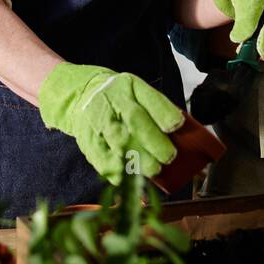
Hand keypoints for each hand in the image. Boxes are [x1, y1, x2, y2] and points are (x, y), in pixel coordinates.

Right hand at [38, 63, 182, 182]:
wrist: (82, 94)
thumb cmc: (119, 98)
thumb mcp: (138, 92)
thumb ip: (157, 110)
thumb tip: (180, 136)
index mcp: (130, 86)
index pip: (150, 99)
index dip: (164, 114)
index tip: (176, 126)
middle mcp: (112, 100)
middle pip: (135, 121)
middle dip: (154, 142)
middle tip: (168, 157)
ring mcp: (98, 120)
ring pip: (119, 142)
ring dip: (139, 160)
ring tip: (153, 170)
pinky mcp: (88, 140)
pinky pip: (102, 160)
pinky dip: (117, 171)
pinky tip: (130, 177)